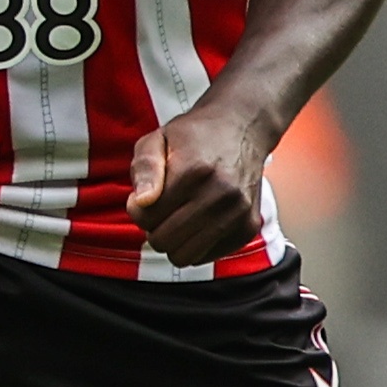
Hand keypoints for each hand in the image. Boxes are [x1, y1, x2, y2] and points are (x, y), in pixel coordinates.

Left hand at [127, 102, 276, 267]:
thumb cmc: (193, 136)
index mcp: (195, 171)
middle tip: (162, 207)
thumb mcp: (157, 139)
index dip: (137, 209)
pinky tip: (200, 220)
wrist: (242, 129)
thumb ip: (144, 169)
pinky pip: (206, 257)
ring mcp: (239, 213)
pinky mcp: (248, 228)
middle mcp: (222, 194)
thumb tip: (142, 202)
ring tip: (178, 215)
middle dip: (154, 227)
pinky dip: (196, 244)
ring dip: (174, 240)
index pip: (146, 217)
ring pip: (184, 256)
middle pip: (163, 241)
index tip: (146, 196)